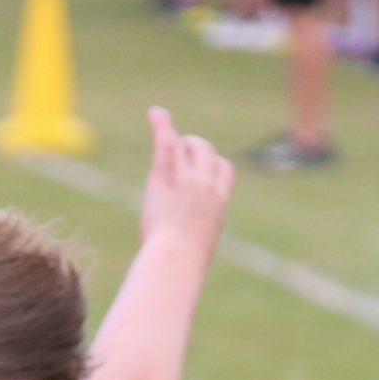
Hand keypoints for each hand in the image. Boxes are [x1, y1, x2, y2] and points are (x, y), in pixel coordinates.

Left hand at [139, 107, 233, 259]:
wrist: (176, 259)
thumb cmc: (184, 265)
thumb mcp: (199, 250)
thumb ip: (197, 236)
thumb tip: (192, 254)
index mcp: (219, 202)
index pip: (224, 169)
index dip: (212, 165)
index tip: (201, 172)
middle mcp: (207, 184)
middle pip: (206, 151)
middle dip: (194, 148)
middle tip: (177, 155)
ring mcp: (189, 178)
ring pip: (188, 145)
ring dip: (178, 141)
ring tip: (163, 134)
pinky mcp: (168, 176)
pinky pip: (167, 143)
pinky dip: (161, 125)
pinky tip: (154, 114)